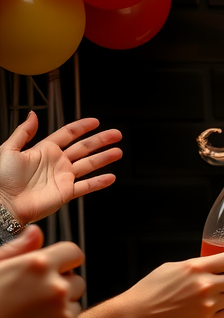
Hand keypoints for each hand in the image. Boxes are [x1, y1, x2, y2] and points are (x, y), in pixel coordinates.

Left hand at [0, 111, 122, 224]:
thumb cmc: (1, 177)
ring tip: (118, 152)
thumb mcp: (9, 148)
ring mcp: (63, 178)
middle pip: (84, 148)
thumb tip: (33, 115)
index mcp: (44, 150)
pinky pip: (86, 186)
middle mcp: (57, 163)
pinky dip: (99, 183)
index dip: (82, 127)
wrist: (4, 202)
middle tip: (116, 134)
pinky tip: (110, 177)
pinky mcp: (66, 193)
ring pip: (89, 165)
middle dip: (101, 141)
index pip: (68, 134)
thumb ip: (23, 132)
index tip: (95, 122)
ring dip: (104, 158)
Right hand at [0, 226, 84, 317]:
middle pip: (77, 282)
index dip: (64, 260)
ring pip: (75, 307)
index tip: (55, 269)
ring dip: (60, 311)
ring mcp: (64, 316)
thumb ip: (17, 250)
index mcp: (38, 265)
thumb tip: (37, 232)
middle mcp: (57, 288)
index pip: (74, 253)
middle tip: (33, 299)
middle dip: (62, 286)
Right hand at [119, 251, 223, 317]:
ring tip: (209, 299)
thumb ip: (197, 266)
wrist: (138, 316)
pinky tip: (202, 311)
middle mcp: (206, 286)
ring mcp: (208, 306)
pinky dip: (218, 313)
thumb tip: (215, 266)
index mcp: (196, 268)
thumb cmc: (150, 292)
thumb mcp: (172, 268)